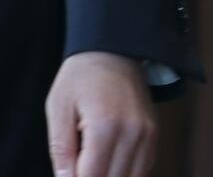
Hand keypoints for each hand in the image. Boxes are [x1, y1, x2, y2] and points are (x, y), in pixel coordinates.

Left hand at [46, 51, 156, 176]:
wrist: (112, 49)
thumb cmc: (80, 76)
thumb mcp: (58, 107)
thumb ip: (61, 149)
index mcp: (105, 126)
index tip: (68, 171)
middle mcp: (133, 134)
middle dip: (91, 176)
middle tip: (78, 162)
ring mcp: (147, 135)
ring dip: (109, 174)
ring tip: (92, 157)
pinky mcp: (154, 135)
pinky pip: (142, 169)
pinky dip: (125, 172)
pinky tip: (109, 159)